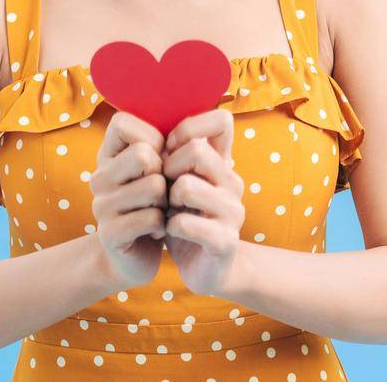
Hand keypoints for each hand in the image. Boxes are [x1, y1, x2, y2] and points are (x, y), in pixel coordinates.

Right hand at [89, 111, 168, 289]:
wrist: (136, 257)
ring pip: (153, 186)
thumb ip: (165, 141)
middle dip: (165, 173)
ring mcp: (100, 205)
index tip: (160, 158)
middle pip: (142, 153)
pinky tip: (156, 231)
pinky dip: (163, 224)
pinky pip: (152, 217)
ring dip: (167, 202)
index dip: (152, 137)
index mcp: (107, 155)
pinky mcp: (110, 233)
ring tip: (160, 211)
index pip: (123, 122)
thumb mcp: (157, 169)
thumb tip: (196, 112)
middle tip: (163, 191)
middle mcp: (98, 176)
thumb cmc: (154, 204)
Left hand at [160, 108, 246, 297]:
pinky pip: (186, 223)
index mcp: (224, 163)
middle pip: (197, 150)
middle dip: (169, 167)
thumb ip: (175, 153)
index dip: (186, 129)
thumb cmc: (186, 218)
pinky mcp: (225, 241)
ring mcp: (233, 211)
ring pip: (187, 186)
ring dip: (168, 201)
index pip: (221, 120)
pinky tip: (171, 233)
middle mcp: (233, 182)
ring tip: (167, 212)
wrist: (207, 269)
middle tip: (163, 188)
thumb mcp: (179, 181)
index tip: (168, 151)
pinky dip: (170, 227)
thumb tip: (153, 117)